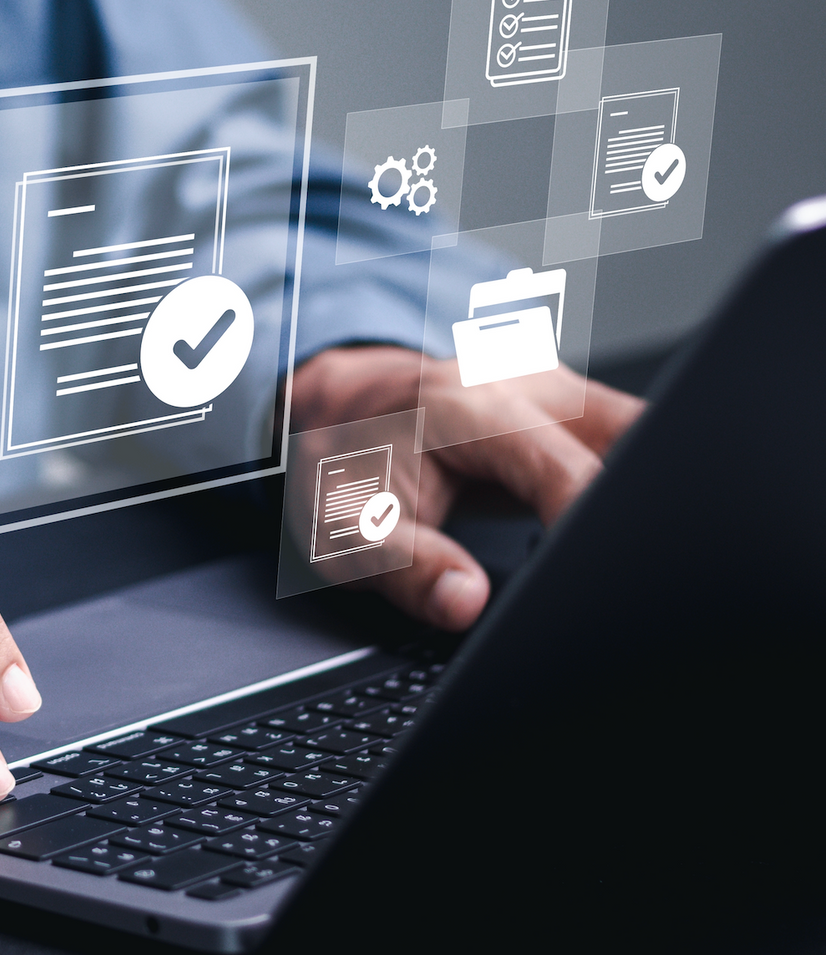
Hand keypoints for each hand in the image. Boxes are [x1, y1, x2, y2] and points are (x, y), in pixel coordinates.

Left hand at [291, 346, 643, 629]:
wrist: (339, 404)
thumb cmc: (341, 460)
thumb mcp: (344, 528)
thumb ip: (406, 568)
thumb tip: (467, 602)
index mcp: (471, 408)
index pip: (568, 470)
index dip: (593, 533)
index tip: (602, 584)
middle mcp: (527, 385)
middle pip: (636, 439)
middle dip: (649, 506)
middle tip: (630, 571)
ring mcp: (560, 390)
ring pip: (647, 437)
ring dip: (647, 494)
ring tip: (622, 553)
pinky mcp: (577, 410)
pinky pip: (633, 443)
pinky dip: (633, 486)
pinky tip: (617, 528)